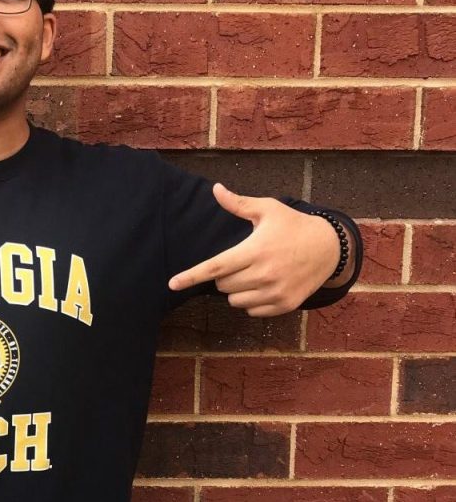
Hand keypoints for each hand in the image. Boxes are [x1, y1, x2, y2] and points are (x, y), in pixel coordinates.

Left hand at [167, 183, 339, 316]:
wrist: (329, 247)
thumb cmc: (293, 225)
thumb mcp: (267, 209)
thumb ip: (238, 204)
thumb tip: (215, 189)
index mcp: (255, 251)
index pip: (215, 267)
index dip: (191, 276)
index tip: (172, 283)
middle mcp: (264, 275)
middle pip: (222, 285)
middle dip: (224, 274)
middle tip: (242, 260)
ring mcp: (276, 292)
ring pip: (235, 301)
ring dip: (236, 289)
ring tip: (253, 272)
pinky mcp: (285, 305)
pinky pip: (252, 311)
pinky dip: (252, 301)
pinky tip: (265, 285)